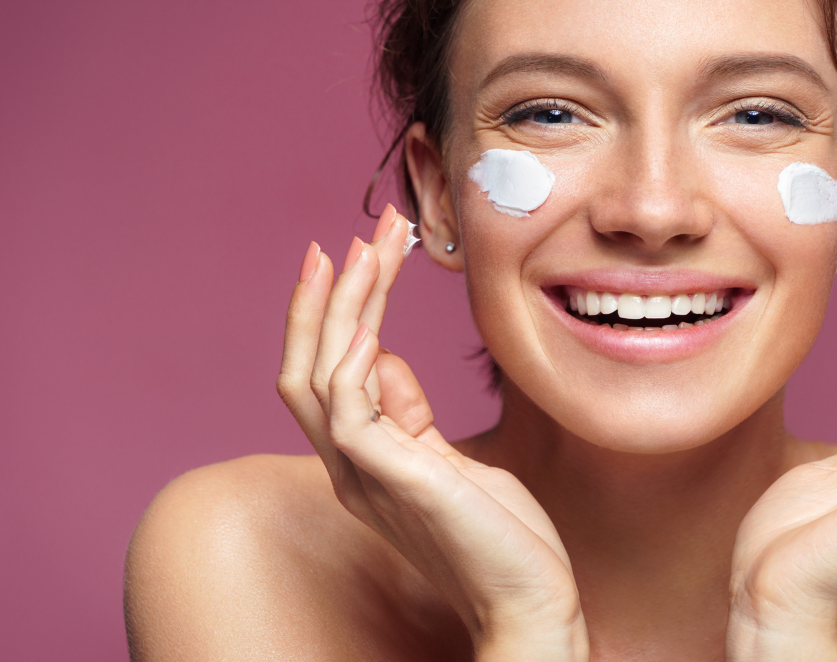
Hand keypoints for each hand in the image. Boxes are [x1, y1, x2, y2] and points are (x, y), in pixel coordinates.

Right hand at [276, 205, 587, 660]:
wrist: (529, 602)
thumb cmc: (501, 537)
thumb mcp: (454, 462)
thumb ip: (411, 417)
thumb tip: (384, 359)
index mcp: (364, 460)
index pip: (326, 375)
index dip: (331, 315)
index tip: (354, 257)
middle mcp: (350, 467)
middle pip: (306, 367)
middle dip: (326, 297)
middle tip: (353, 235)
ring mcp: (363, 475)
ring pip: (320, 376)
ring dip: (344, 306)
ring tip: (368, 249)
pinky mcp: (390, 480)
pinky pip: (350, 410)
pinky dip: (353, 358)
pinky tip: (371, 319)